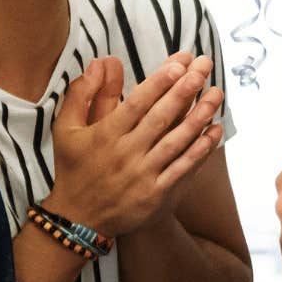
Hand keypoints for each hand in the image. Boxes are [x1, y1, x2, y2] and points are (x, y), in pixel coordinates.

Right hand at [47, 53, 225, 236]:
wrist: (78, 220)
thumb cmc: (74, 168)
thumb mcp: (66, 129)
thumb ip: (81, 93)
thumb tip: (98, 61)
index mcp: (105, 135)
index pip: (136, 103)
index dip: (159, 82)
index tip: (179, 63)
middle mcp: (125, 153)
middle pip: (159, 118)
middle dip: (183, 91)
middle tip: (202, 69)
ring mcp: (142, 175)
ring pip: (175, 141)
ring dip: (198, 117)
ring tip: (215, 94)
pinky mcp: (156, 194)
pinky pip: (183, 168)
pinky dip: (201, 150)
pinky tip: (215, 131)